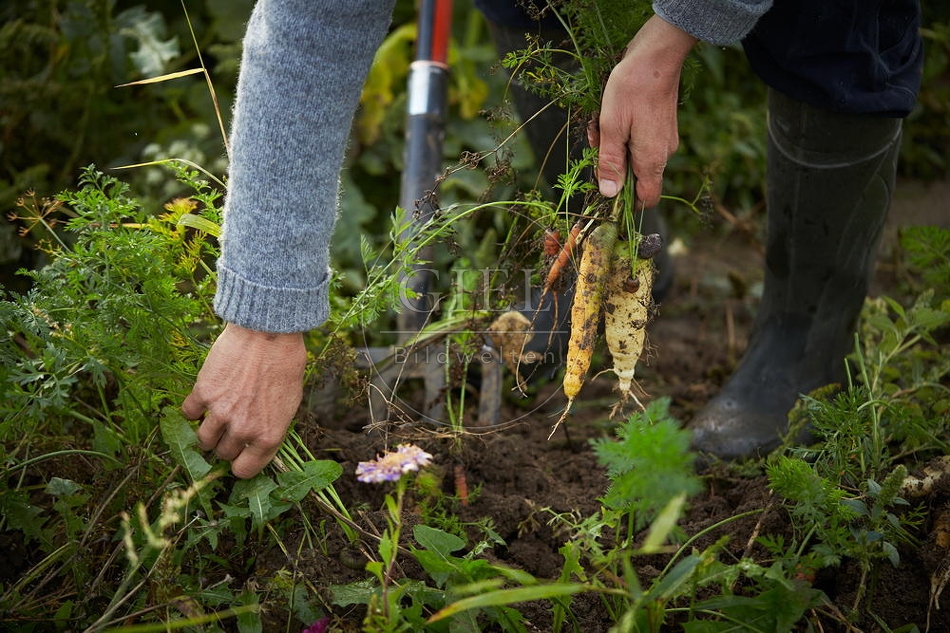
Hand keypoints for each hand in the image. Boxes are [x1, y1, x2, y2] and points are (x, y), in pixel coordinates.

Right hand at [183, 323, 306, 478]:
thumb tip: (258, 443)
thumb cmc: (285, 364)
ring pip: (203, 440)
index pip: (245, 470)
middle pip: (223, 454)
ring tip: (214, 419)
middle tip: (229, 430)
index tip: (239, 457)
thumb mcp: (290, 403)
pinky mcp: (203, 393)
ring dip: (208, 432)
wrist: (269, 333)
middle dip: (226, 444)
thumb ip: (271, 427)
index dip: (240, 464)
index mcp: (269, 436)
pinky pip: (188, 414)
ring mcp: (221, 413)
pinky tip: (203, 400)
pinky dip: (193, 410)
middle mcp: (244, 430)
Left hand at [590, 14, 697, 207]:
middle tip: (596, 141)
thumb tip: (608, 194)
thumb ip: (610, 162)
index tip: (604, 188)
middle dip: (611, 164)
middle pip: (635, 177)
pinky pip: (638, 141)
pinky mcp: (660, 126)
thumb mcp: (611, 126)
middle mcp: (662, 153)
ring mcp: (663, 139)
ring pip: (633, 156)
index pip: (646, 198)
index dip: (626, 201)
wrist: (656, 54)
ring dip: (613, 145)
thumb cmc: (632, 88)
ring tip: (601, 122)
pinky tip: (611, 115)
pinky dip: (622, 133)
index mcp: (652, 159)